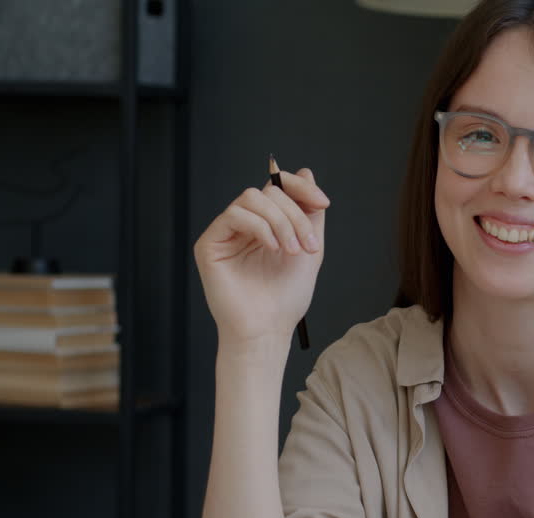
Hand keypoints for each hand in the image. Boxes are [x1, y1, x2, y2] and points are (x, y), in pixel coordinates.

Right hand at [193, 167, 329, 346]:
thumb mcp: (309, 248)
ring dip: (279, 221)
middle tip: (308, 244)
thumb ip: (310, 212)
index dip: (301, 187)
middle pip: (269, 192)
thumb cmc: (286, 296)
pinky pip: (234, 215)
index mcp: (267, 224)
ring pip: (252, 198)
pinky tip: (272, 248)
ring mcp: (226, 233)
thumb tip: (306, 172)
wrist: (269, 328)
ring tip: (290, 250)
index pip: (278, 188)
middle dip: (295, 214)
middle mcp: (245, 225)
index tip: (323, 202)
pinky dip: (259, 226)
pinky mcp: (210, 243)